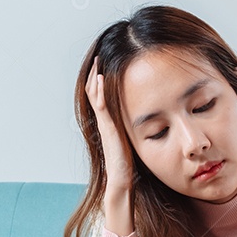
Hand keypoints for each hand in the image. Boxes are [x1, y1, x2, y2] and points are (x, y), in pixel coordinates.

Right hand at [86, 55, 132, 192]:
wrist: (122, 179)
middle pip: (92, 91)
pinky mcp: (108, 128)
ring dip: (95, 77)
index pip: (99, 96)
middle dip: (94, 73)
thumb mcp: (130, 140)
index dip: (98, 80)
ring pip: (94, 95)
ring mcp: (104, 124)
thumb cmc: (128, 164)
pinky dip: (100, 91)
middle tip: (97, 57)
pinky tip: (102, 78)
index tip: (102, 65)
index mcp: (108, 122)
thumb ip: (130, 129)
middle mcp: (103, 121)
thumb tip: (143, 122)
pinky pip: (101, 106)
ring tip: (98, 62)